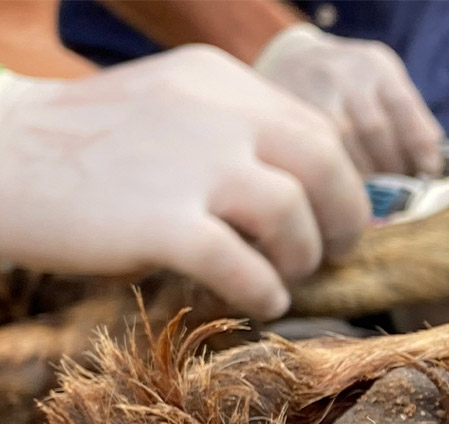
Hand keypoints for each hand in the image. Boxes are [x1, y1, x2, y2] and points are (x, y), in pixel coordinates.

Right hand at [0, 45, 368, 319]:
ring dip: (301, 257)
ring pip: (291, 214)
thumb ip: (238, 135)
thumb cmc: (92, 148)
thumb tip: (308, 194)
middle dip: (344, 219)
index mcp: (222, 83)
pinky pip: (241, 266)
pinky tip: (261, 302)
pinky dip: (263, 291)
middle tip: (333, 254)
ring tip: (284, 278)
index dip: (343, 183)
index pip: (318, 131)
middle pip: (324, 166)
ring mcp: (190, 166)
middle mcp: (216, 115)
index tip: (337, 218)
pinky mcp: (160, 222)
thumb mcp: (174, 109)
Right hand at [255, 23, 442, 176]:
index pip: (404, 107)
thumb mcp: (385, 86)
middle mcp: (343, 75)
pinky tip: (345, 192)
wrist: (290, 62)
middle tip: (400, 192)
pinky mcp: (287, 116)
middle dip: (392, 168)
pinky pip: (317, 156)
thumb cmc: (352, 88)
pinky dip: (337, 180)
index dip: (420, 147)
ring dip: (364, 180)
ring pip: (344, 147)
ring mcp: (312, 94)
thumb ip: (411, 119)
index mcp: (376, 67)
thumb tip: (432, 167)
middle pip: (374, 130)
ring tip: (374, 198)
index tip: (428, 173)